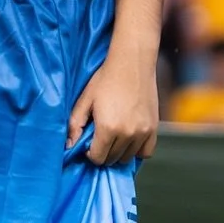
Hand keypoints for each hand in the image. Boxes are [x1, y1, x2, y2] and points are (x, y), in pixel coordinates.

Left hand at [66, 39, 158, 164]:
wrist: (132, 63)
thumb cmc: (105, 79)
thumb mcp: (85, 100)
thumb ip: (75, 125)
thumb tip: (69, 146)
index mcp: (107, 128)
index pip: (98, 158)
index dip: (90, 153)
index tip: (89, 143)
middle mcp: (127, 134)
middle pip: (112, 159)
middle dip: (103, 152)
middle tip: (99, 138)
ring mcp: (142, 132)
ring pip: (128, 157)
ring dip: (118, 151)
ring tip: (113, 136)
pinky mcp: (154, 128)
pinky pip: (146, 152)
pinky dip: (137, 150)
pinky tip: (128, 140)